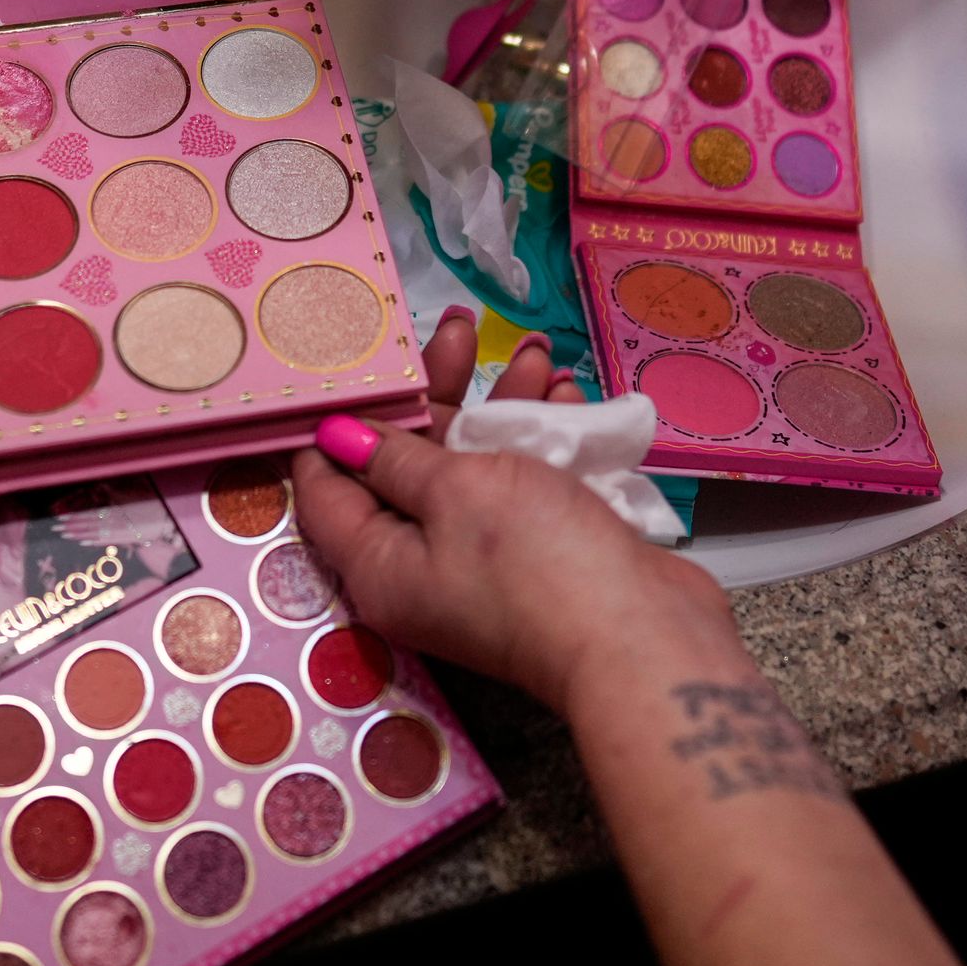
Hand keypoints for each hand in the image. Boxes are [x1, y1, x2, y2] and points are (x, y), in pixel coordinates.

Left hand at [290, 310, 733, 709]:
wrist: (641, 636)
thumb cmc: (535, 559)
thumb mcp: (454, 491)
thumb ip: (396, 457)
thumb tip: (336, 438)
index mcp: (377, 564)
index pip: (325, 488)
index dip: (331, 422)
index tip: (350, 358)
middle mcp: (418, 568)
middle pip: (404, 466)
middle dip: (436, 393)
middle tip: (460, 328)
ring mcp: (480, 563)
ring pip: (472, 469)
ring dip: (501, 407)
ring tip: (535, 354)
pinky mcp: (536, 555)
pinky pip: (521, 487)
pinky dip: (537, 441)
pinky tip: (566, 395)